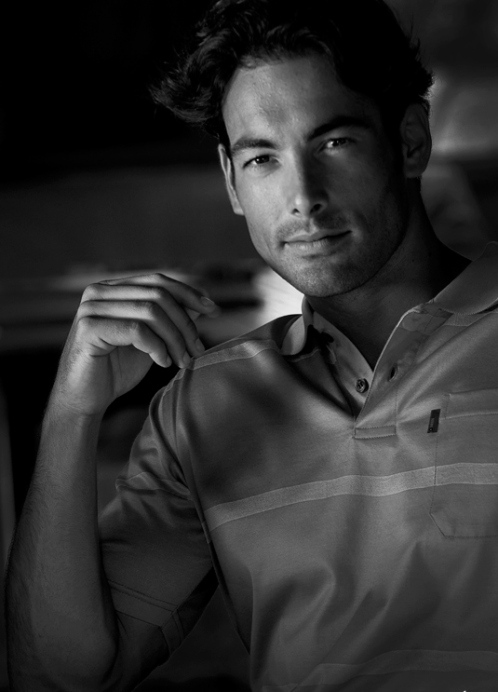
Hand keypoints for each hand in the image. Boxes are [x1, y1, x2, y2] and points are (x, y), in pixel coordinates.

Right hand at [50, 273, 218, 416]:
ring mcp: (91, 308)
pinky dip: (157, 347)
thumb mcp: (151, 340)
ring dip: (175, 339)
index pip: (158, 281)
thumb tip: (204, 304)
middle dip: (185, 323)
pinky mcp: (88, 328)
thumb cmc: (116, 370)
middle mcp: (99, 292)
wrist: (84, 400)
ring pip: (150, 312)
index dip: (189, 293)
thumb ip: (170, 320)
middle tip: (197, 350)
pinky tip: (163, 363)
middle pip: (158, 295)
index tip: (214, 311)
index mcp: (113, 288)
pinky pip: (137, 330)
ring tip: (182, 361)